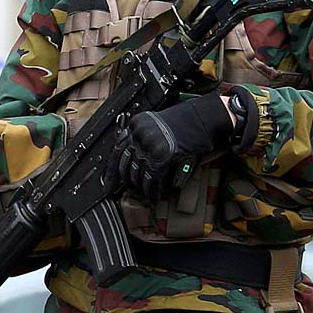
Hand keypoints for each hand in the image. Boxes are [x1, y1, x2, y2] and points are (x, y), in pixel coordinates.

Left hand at [115, 92, 239, 199]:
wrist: (205, 118)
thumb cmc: (186, 122)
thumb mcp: (157, 125)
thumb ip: (143, 138)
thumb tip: (134, 159)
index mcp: (136, 124)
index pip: (117, 149)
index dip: (111, 169)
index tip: (107, 182)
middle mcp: (140, 133)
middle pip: (125, 162)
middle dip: (125, 180)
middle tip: (125, 190)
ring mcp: (150, 144)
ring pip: (137, 172)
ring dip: (140, 186)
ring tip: (144, 193)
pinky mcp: (163, 156)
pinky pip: (151, 178)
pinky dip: (152, 189)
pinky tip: (154, 195)